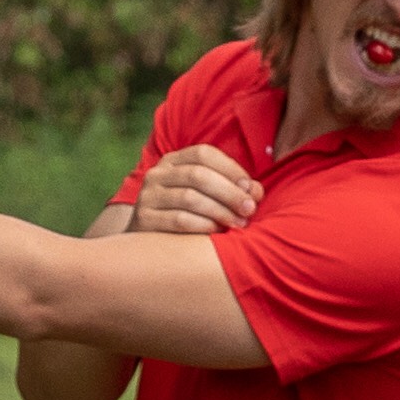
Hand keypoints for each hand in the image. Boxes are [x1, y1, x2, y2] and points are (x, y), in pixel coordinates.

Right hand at [128, 144, 258, 236]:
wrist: (144, 246)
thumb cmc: (185, 217)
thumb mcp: (205, 197)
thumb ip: (231, 189)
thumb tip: (256, 190)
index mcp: (173, 161)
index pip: (204, 153)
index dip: (231, 169)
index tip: (252, 189)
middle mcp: (156, 174)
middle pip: (198, 175)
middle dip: (230, 192)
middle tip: (250, 209)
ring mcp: (147, 196)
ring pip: (190, 198)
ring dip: (220, 211)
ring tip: (239, 223)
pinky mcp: (144, 220)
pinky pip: (179, 220)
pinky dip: (204, 225)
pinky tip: (217, 232)